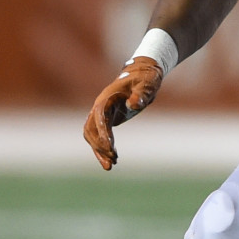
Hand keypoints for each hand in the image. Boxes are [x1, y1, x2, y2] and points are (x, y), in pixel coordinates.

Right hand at [82, 56, 164, 170]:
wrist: (143, 73)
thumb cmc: (146, 78)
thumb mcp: (147, 85)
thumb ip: (140, 95)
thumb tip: (133, 104)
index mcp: (108, 97)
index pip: (100, 117)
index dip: (103, 132)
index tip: (110, 147)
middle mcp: (100, 106)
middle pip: (91, 129)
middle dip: (100, 146)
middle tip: (113, 160)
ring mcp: (102, 113)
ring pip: (92, 135)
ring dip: (99, 150)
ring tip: (110, 165)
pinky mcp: (106, 119)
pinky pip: (99, 136)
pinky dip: (102, 149)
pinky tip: (110, 161)